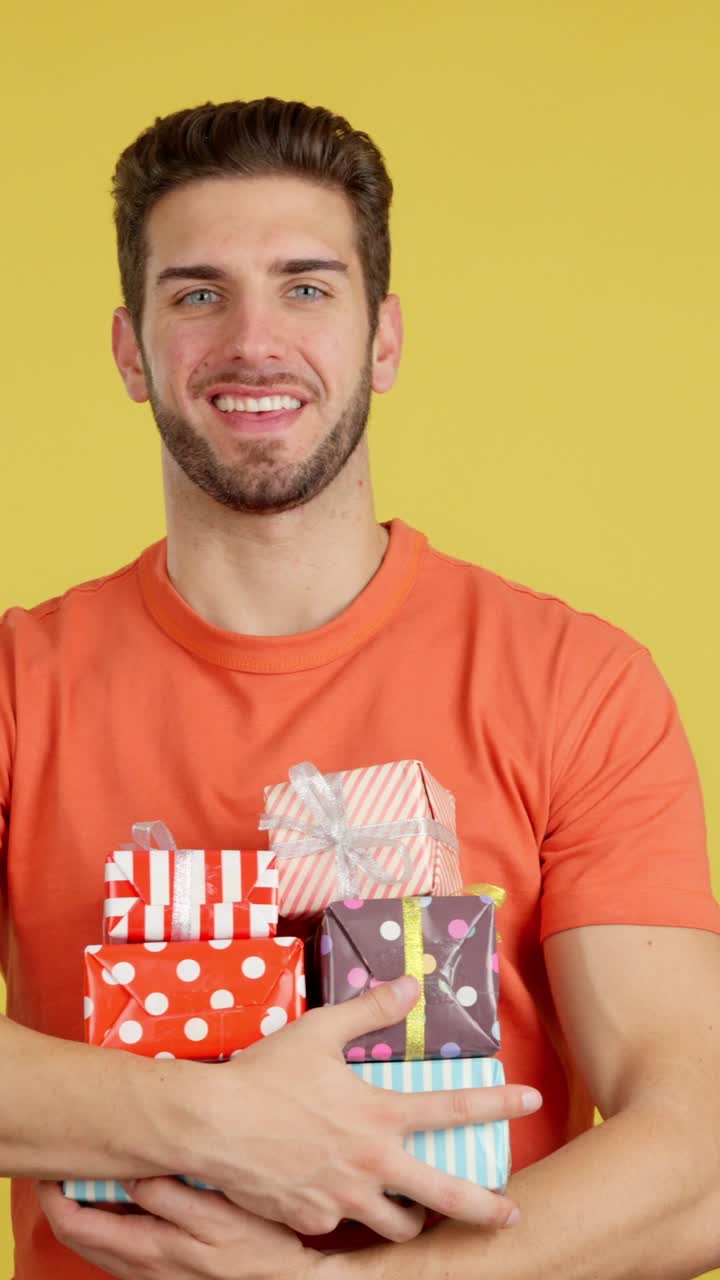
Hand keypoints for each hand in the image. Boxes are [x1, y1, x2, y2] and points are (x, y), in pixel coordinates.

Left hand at [38, 1177, 325, 1279]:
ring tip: (95, 1170)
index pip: (77, 1223)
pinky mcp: (162, 1271)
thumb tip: (130, 1172)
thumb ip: (170, 1195)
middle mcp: (140, 1266)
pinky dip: (109, 1220)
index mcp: (149, 1249)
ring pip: (95, 1242)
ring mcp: (149, 1272)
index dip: (57, 1191)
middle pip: (78, 1233)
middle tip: (66, 1160)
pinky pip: (117, 1248)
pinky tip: (127, 1196)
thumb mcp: (218, 1215)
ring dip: (86, 1207)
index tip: (58, 1159)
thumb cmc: (259, 1248)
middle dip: (63, 1196)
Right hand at [195, 975, 540, 1239]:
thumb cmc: (266, 1073)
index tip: (531, 1101)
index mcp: (379, 1113)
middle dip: (485, 1209)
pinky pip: (340, 1225)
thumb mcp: (320, 1030)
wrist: (211, 1125)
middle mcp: (371, 1163)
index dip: (499, 1104)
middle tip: (511, 1216)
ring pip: (395, 1226)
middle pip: (446, 1197)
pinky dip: (346, 1215)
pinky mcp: (312, 1222)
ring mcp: (343, 1199)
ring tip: (417, 1211)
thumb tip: (410, 985)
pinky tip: (337, 1200)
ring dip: (412, 1218)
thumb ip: (370, 1008)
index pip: (454, 1108)